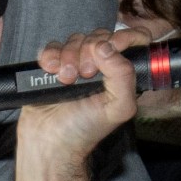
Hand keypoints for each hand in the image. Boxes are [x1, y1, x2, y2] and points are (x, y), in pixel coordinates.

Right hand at [12, 28, 142, 180]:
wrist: (48, 144)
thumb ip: (123, 76)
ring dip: (69, 56)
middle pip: (99, 36)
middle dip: (90, 51)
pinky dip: (49, 55)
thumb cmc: (84, 131)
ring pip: (75, 39)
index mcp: (121, 73)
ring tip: (65, 79)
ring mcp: (75, 65)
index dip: (124, 37)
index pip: (133, 40)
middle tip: (84, 75)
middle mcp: (101, 66)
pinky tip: (50, 71)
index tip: (110, 49)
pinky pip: (51, 47)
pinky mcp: (51, 67)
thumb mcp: (118, 108)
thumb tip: (105, 47)